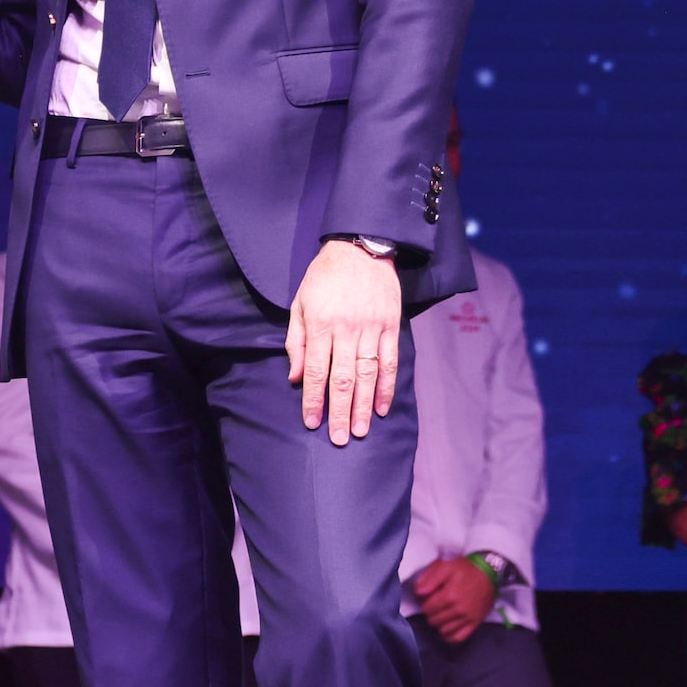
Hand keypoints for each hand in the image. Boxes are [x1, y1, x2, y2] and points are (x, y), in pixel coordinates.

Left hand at [284, 240, 401, 445]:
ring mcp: (371, 329)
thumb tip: (295, 377)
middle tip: (339, 439)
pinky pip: (389, 362)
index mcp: (320, 324)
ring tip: (361, 430)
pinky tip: (383, 407)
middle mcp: (346, 329)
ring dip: (364, 406)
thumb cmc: (324, 277)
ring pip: (367, 375)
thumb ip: (296, 340)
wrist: (360, 248)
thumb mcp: (299, 302)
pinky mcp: (391, 326)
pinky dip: (387, 386)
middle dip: (339, 412)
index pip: (315, 370)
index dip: (313, 399)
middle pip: (342, 378)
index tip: (311, 422)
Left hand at [411, 555, 496, 644]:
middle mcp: (458, 610)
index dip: (424, 604)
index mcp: (449, 596)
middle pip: (434, 621)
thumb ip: (429, 579)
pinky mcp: (475, 623)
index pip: (427, 609)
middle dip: (431, 614)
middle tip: (434, 607)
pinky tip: (445, 632)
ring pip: (444, 631)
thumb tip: (418, 593)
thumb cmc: (465, 569)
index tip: (428, 600)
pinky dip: (449, 637)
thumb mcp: (445, 566)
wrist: (489, 574)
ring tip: (440, 616)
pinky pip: (459, 638)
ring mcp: (467, 618)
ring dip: (439, 625)